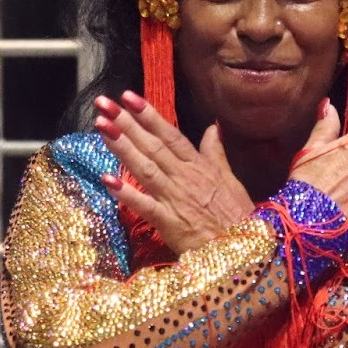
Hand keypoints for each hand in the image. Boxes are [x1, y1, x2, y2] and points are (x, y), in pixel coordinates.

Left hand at [94, 92, 253, 253]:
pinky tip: (107, 179)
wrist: (245, 251)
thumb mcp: (230, 180)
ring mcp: (175, 199)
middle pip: (153, 146)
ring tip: (102, 127)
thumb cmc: (239, 217)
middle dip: (127, 123)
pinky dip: (126, 193)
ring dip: (123, 147)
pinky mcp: (169, 223)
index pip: (170, 135)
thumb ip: (216, 153)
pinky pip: (144, 206)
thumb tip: (213, 127)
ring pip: (145, 168)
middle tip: (103, 103)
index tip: (128, 96)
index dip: (149, 115)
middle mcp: (185, 177)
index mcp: (199, 166)